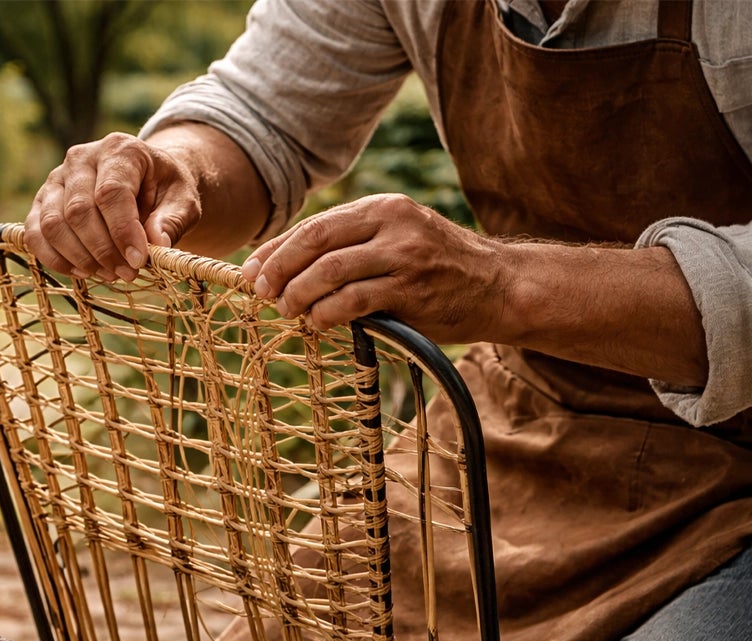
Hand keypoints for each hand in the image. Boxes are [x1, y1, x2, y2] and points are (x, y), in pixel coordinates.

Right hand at [25, 132, 207, 280]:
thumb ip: (172, 220)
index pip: (111, 193)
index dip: (122, 231)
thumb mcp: (183, 199)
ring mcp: (56, 178)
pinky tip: (81, 271)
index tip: (138, 261)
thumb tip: (156, 245)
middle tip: (127, 273)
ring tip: (108, 273)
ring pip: (53, 224)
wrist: (144, 178)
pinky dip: (54, 258)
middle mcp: (81, 158)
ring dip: (79, 257)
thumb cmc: (164, 189)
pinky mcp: (41, 200)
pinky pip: (35, 233)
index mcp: (120, 149)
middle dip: (102, 250)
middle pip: (79, 211)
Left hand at [246, 194, 523, 341]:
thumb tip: (281, 266)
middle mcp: (393, 223)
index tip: (251, 272)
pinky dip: (327, 313)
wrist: (500, 286)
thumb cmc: (436, 268)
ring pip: (330, 271)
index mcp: (383, 207)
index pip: (315, 225)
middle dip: (280, 269)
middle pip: (315, 242)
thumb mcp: (395, 240)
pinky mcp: (413, 289)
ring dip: (298, 294)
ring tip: (288, 310)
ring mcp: (405, 255)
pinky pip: (354, 300)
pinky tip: (318, 323)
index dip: (276, 250)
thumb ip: (350, 246)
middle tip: (262, 293)